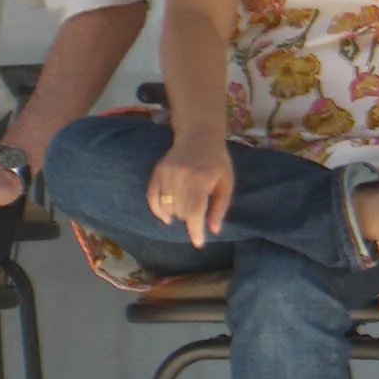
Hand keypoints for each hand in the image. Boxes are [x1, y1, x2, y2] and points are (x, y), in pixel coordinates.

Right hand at [148, 130, 233, 246]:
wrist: (199, 136)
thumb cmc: (217, 162)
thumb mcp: (226, 183)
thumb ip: (220, 207)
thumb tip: (213, 230)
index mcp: (201, 180)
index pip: (194, 212)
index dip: (195, 231)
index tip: (198, 243)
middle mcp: (182, 176)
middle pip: (180, 212)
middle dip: (189, 217)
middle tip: (197, 209)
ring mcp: (167, 173)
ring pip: (167, 207)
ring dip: (176, 213)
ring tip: (185, 206)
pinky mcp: (157, 171)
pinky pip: (152, 197)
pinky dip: (157, 209)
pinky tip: (166, 215)